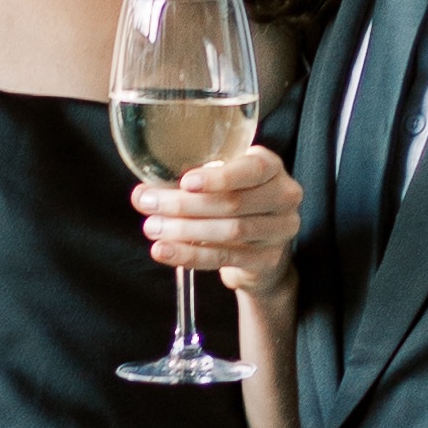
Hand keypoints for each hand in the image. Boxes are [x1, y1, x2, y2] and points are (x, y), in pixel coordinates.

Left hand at [135, 142, 301, 307]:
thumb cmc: (234, 202)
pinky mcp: (267, 260)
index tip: (185, 182)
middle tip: (148, 203)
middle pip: (234, 203)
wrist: (258, 247)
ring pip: (229, 231)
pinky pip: (225, 258)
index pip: (252, 170)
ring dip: (185, 231)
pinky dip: (191, 255)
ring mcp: (279, 231)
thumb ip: (191, 183)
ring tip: (152, 228)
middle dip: (185, 205)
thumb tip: (143, 193)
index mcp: (271, 168)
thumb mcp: (223, 182)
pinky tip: (166, 251)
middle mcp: (283, 197)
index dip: (219, 178)